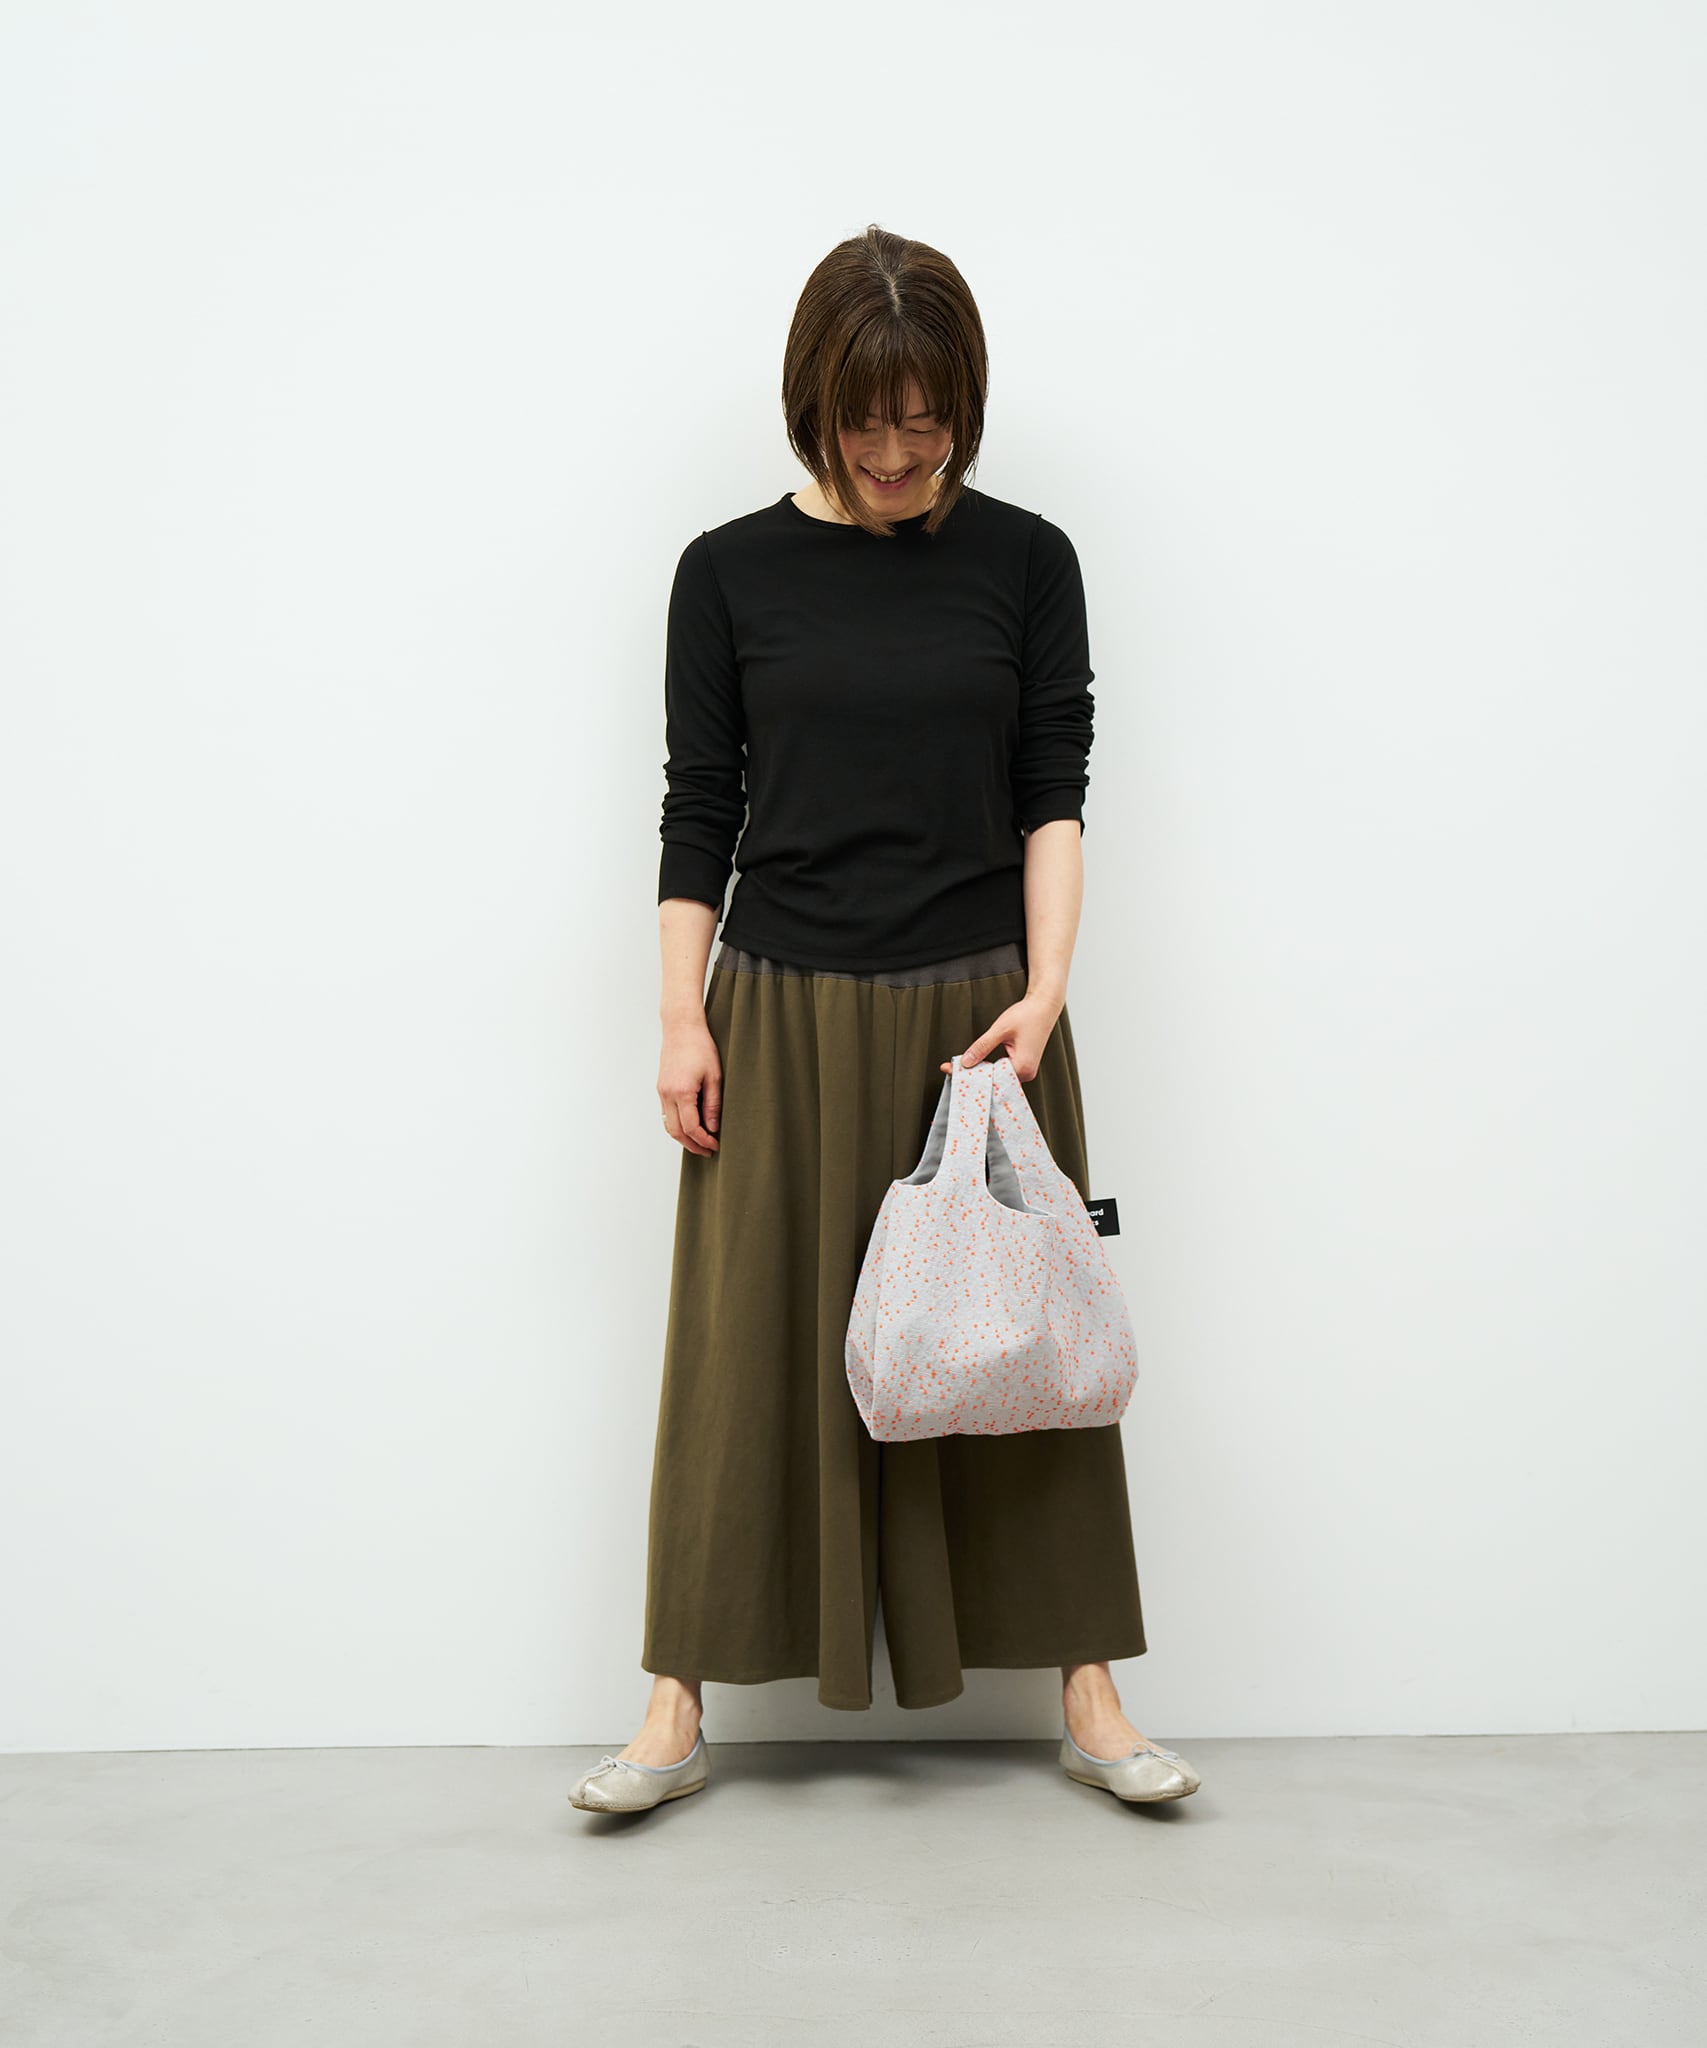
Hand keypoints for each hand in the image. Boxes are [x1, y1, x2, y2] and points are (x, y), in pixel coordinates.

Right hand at [658, 1021, 721, 1154]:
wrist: (681, 1027)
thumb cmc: (700, 1047)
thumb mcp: (715, 1076)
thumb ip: (713, 1104)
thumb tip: (713, 1128)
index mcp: (681, 1092)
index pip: (691, 1128)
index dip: (704, 1141)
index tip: (715, 1145)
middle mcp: (667, 1095)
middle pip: (676, 1132)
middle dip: (692, 1145)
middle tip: (707, 1151)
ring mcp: (661, 1092)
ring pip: (668, 1125)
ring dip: (682, 1138)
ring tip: (699, 1143)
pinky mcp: (661, 1088)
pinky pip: (666, 1114)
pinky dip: (676, 1125)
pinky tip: (689, 1126)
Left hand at [941, 991, 1062, 1084]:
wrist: (1045, 1006)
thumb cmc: (1027, 1014)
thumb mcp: (1000, 1029)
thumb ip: (982, 1046)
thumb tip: (965, 1062)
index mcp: (1022, 1067)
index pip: (990, 1078)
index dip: (968, 1074)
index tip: (949, 1069)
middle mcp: (1026, 1074)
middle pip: (994, 1081)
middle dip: (972, 1074)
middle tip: (948, 1068)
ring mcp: (1026, 1071)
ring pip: (997, 1078)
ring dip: (980, 1072)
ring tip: (959, 1068)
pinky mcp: (1023, 1066)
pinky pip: (1003, 1072)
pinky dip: (989, 1069)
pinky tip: (975, 1065)